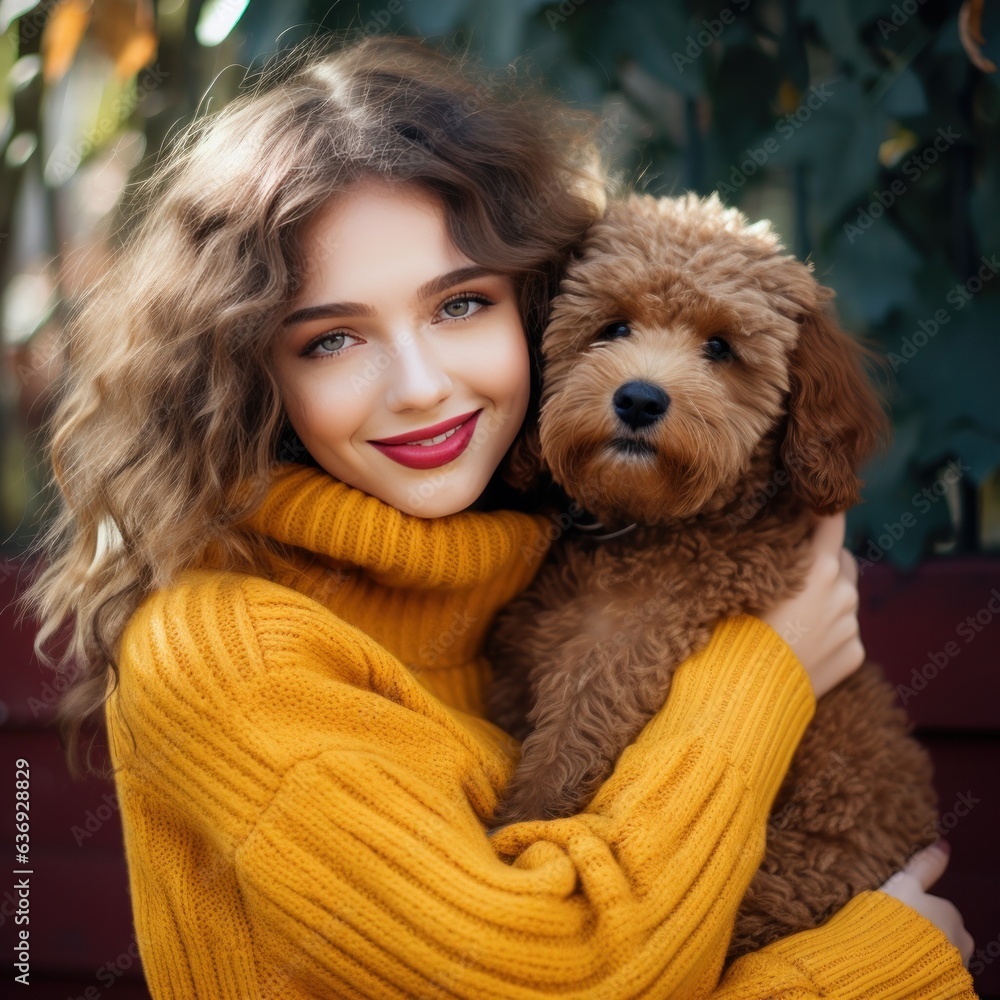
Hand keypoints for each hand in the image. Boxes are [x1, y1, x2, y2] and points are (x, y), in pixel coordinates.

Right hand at [760, 512, 863, 698]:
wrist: (751, 693)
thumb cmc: (737, 634)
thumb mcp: (747, 586)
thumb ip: (771, 561)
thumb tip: (772, 543)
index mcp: (818, 569)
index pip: (833, 523)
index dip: (824, 513)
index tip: (813, 509)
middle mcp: (843, 593)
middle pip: (845, 561)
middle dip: (827, 561)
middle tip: (798, 572)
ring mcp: (851, 625)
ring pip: (845, 599)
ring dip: (828, 599)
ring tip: (795, 617)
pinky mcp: (854, 654)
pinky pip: (845, 633)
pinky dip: (830, 633)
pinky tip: (802, 646)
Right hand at [879, 842, 973, 965]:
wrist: (889, 964)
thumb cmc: (896, 919)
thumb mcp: (905, 885)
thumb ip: (925, 866)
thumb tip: (944, 843)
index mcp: (950, 913)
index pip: (938, 909)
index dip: (916, 911)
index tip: (898, 915)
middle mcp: (961, 939)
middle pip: (944, 932)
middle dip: (926, 933)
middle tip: (897, 934)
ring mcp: (956, 964)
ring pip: (942, 954)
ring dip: (925, 952)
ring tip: (897, 952)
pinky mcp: (947, 984)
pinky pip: (937, 973)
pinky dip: (925, 970)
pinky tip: (903, 966)